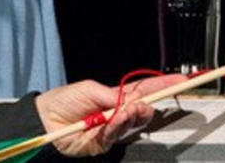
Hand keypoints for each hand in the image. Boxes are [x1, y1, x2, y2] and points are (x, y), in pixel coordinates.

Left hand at [34, 74, 186, 156]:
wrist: (44, 119)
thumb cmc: (64, 100)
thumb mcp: (90, 89)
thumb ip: (113, 95)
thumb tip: (132, 100)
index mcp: (116, 96)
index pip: (144, 91)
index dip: (163, 86)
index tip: (180, 81)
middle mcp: (117, 113)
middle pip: (143, 109)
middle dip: (151, 104)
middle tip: (151, 101)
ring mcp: (111, 129)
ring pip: (132, 123)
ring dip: (134, 114)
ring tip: (131, 108)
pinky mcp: (102, 143)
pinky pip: (115, 134)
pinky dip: (118, 124)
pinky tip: (118, 117)